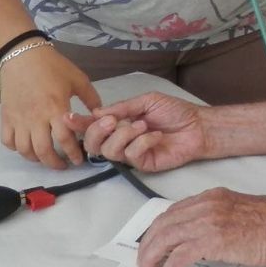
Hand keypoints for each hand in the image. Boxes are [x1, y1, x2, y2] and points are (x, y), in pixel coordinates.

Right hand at [0, 46, 100, 169]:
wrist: (23, 55)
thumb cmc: (53, 66)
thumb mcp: (78, 79)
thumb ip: (91, 98)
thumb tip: (99, 115)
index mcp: (55, 108)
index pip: (64, 139)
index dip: (73, 153)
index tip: (79, 160)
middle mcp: (35, 118)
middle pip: (43, 150)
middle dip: (55, 163)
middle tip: (63, 165)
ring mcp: (18, 119)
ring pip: (24, 150)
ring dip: (36, 159)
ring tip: (46, 158)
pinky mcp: (5, 117)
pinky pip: (7, 141)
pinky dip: (16, 149)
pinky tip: (26, 147)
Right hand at [67, 92, 208, 172]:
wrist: (198, 125)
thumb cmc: (174, 111)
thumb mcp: (147, 101)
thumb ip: (122, 107)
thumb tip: (96, 112)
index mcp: (118, 123)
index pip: (93, 126)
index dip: (79, 124)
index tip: (67, 118)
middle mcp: (120, 140)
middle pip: (93, 145)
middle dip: (96, 131)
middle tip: (113, 121)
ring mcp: (130, 154)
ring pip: (109, 151)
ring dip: (123, 135)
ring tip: (142, 125)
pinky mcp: (142, 165)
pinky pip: (131, 155)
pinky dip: (142, 142)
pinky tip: (156, 136)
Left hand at [136, 188, 265, 266]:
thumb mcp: (238, 209)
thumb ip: (217, 216)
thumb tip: (202, 233)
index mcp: (213, 196)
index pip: (174, 210)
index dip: (158, 227)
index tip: (152, 238)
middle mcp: (207, 205)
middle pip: (164, 223)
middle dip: (149, 242)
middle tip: (144, 257)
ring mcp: (208, 222)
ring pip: (166, 238)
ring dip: (153, 255)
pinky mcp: (212, 241)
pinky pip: (180, 255)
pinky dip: (171, 266)